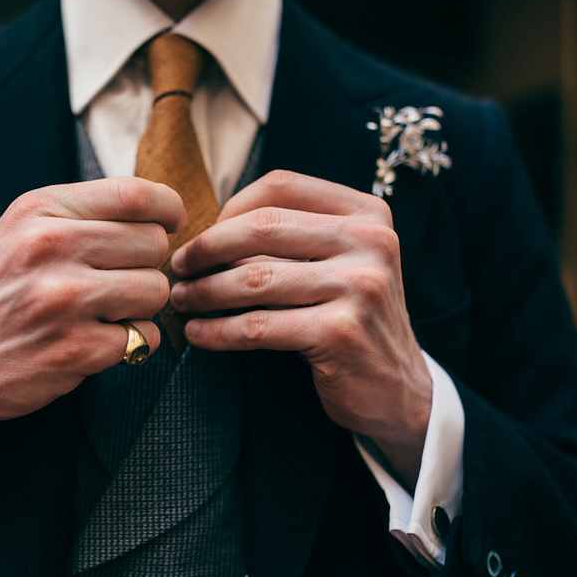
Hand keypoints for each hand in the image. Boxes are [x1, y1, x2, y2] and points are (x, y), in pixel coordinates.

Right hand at [0, 177, 185, 485]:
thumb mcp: (21, 232)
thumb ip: (81, 214)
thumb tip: (160, 208)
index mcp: (40, 210)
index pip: (135, 194)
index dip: (167, 208)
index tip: (171, 223)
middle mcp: (50, 247)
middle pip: (153, 244)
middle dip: (145, 266)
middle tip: (117, 282)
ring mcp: (63, 300)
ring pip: (155, 291)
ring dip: (141, 307)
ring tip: (105, 314)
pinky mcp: (74, 349)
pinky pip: (144, 337)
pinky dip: (131, 344)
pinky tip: (97, 343)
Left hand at [169, 170, 431, 486]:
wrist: (398, 389)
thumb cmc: (350, 318)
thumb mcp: (341, 262)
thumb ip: (295, 235)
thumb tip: (209, 227)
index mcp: (367, 213)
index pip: (280, 187)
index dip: (229, 208)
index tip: (203, 237)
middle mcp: (369, 241)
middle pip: (261, 227)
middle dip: (207, 248)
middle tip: (178, 268)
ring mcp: (359, 286)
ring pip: (253, 279)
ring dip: (205, 291)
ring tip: (181, 301)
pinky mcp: (340, 333)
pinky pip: (258, 326)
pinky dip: (218, 331)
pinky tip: (198, 334)